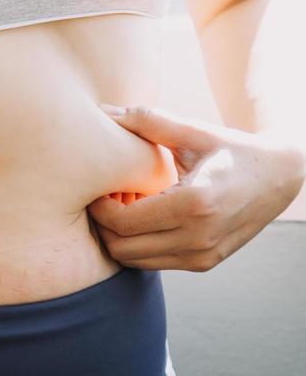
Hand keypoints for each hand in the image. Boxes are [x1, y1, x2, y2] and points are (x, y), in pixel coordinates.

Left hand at [86, 104, 305, 271]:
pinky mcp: (204, 264)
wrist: (279, 176)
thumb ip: (148, 120)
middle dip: (103, 225)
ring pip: (135, 261)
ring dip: (119, 238)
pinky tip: (143, 220)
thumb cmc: (231, 149)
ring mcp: (203, 255)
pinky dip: (138, 246)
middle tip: (104, 199)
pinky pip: (154, 264)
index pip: (123, 222)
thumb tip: (105, 111)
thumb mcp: (193, 131)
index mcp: (195, 203)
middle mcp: (199, 236)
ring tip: (123, 208)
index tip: (97, 188)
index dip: (99, 207)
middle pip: (122, 247)